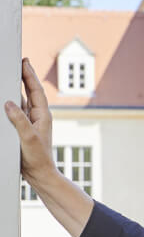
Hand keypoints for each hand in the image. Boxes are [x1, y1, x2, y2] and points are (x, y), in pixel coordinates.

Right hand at [4, 58, 56, 187]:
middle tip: (20, 62)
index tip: (25, 62)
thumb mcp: (28, 138)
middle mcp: (38, 116)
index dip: (30, 75)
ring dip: (18, 88)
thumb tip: (9, 103)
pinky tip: (7, 98)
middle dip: (25, 77)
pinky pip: (17, 111)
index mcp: (43, 115)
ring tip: (13, 75)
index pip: (36, 90)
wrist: (39, 174)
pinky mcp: (24, 129)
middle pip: (30, 92)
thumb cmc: (38, 158)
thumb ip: (19, 120)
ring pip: (23, 100)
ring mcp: (31, 122)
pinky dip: (12, 103)